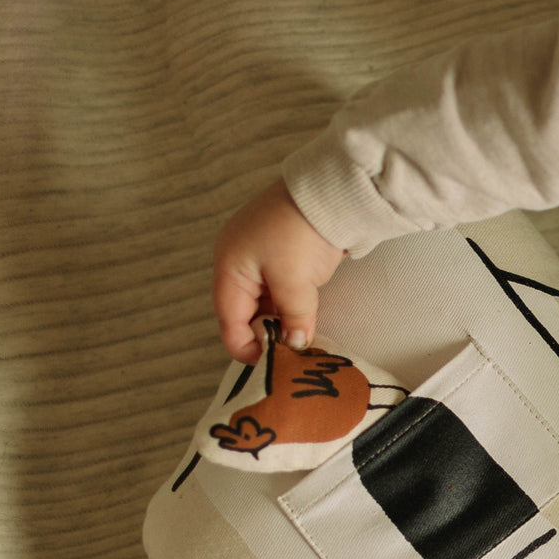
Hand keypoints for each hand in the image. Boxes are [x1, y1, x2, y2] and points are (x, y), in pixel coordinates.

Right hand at [212, 178, 345, 362]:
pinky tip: (304, 323)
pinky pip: (280, 293)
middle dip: (265, 337)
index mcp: (230, 268)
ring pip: (264, 306)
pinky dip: (290, 310)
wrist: (330, 191)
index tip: (272, 367)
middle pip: (244, 315)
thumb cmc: (302, 231)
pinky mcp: (282, 258)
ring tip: (301, 343)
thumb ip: (294, 318)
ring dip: (280, 325)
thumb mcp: (296, 282)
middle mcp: (239, 265)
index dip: (247, 348)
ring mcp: (260, 261)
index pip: (229, 321)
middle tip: (291, 358)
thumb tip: (295, 346)